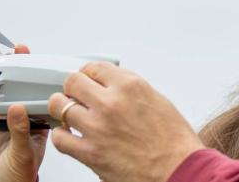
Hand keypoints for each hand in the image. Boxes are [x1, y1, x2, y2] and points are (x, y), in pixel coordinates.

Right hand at [0, 44, 48, 181]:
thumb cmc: (18, 179)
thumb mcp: (24, 154)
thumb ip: (21, 131)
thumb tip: (17, 108)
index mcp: (36, 122)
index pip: (36, 92)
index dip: (33, 74)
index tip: (29, 57)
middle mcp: (18, 118)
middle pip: (15, 88)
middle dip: (11, 71)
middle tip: (8, 56)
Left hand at [47, 63, 204, 181]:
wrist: (179, 170)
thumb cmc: (174, 141)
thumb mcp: (157, 101)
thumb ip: (130, 90)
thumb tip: (113, 87)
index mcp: (130, 86)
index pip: (95, 67)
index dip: (88, 73)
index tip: (87, 79)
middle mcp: (111, 103)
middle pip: (72, 82)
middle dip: (72, 87)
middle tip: (75, 94)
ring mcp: (98, 127)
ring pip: (60, 106)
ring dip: (63, 109)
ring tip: (68, 113)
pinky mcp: (90, 153)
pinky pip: (61, 138)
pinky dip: (61, 135)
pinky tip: (69, 135)